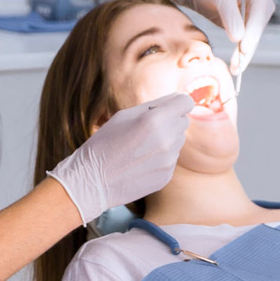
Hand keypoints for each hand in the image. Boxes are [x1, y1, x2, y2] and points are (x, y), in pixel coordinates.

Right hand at [46, 93, 193, 224]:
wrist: (93, 181)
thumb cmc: (105, 143)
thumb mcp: (124, 115)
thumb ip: (155, 105)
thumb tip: (176, 99)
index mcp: (155, 120)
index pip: (186, 102)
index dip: (177, 103)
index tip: (169, 107)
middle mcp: (167, 140)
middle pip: (183, 121)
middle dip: (170, 121)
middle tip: (148, 128)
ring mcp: (169, 161)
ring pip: (178, 141)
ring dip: (166, 139)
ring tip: (142, 147)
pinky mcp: (167, 176)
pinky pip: (172, 159)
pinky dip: (161, 157)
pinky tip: (141, 161)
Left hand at [166, 0, 274, 73]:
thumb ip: (230, 16)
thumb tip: (239, 37)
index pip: (259, 15)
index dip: (252, 33)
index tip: (244, 48)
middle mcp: (263, 4)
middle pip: (258, 30)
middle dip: (247, 47)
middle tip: (238, 64)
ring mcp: (256, 16)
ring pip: (252, 39)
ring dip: (244, 55)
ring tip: (235, 68)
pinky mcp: (246, 25)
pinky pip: (246, 41)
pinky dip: (240, 53)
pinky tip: (236, 65)